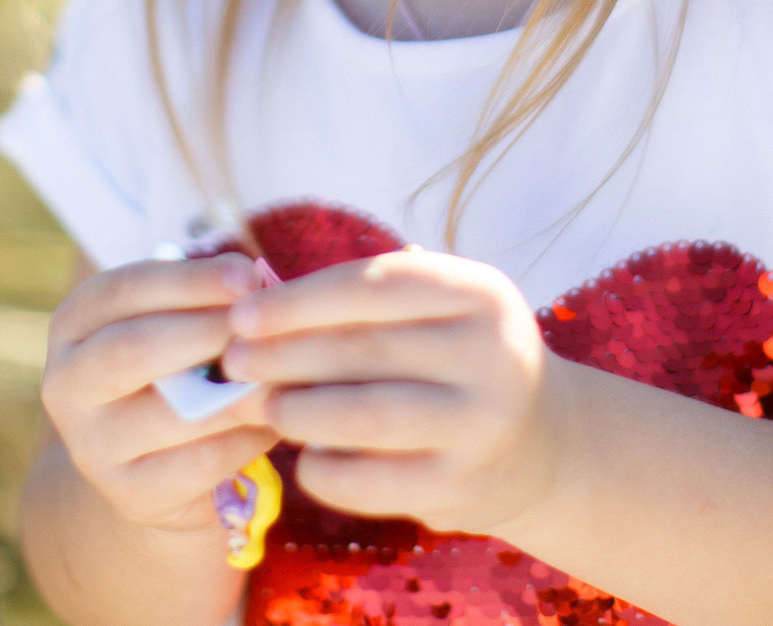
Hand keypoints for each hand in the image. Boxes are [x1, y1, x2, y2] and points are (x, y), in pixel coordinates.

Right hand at [41, 254, 281, 536]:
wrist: (153, 464)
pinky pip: (200, 461)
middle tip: (263, 325)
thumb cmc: (178, 367)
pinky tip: (273, 419)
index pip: (121, 291)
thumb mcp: (175, 322)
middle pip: (132, 349)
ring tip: (282, 372)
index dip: (188, 280)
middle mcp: (67, 384)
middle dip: (206, 330)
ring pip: (171, 411)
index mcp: (74, 324)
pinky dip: (245, 437)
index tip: (247, 275)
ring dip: (235, 389)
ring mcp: (92, 446)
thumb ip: (202, 300)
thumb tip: (254, 284)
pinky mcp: (130, 494)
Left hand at [220, 249, 566, 535]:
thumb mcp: (439, 311)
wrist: (540, 446)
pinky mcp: (460, 487)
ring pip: (362, 415)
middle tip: (232, 361)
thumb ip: (367, 301)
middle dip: (284, 354)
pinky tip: (305, 457)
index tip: (241, 313)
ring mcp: (481, 425)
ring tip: (262, 404)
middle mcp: (492, 354)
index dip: (299, 300)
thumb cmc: (458, 362)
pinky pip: (367, 480)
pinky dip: (322, 468)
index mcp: (480, 293)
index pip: (375, 286)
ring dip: (296, 409)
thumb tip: (257, 308)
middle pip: (363, 349)